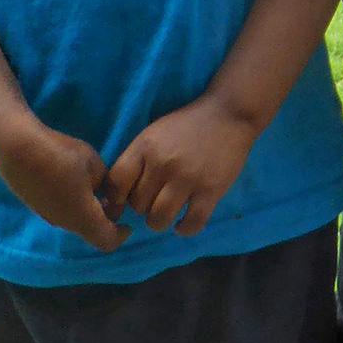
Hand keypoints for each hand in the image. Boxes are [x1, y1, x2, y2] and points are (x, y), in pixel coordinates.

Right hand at [0, 122, 128, 251]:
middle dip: (105, 220)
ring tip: (93, 188)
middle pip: (90, 231)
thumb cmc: (61, 155)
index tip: (128, 224)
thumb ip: (105, 183)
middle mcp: (64, 223)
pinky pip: (60, 212)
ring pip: (74, 221)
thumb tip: (103, 192)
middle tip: (112, 200)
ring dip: (87, 211)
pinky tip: (71, 182)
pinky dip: (72, 205)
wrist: (17, 147)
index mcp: (83, 217)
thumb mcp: (94, 165)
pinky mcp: (34, 205)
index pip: (106, 240)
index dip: (120, 236)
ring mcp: (46, 215)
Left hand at [102, 99, 260, 235]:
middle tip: (153, 201)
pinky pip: (192, 223)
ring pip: (159, 218)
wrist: (229, 113)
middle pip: (137, 204)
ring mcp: (188, 178)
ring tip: (165, 214)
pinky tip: (183, 223)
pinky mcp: (211, 190)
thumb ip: (135, 160)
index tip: (120, 205)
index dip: (114, 200)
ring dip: (158, 221)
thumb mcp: (153, 133)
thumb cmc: (187, 125)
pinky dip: (184, 229)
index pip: (116, 183)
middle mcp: (163, 164)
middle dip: (142, 207)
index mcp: (145, 147)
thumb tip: (116, 196)